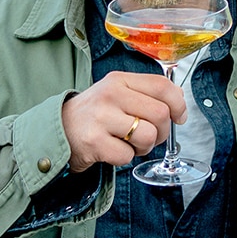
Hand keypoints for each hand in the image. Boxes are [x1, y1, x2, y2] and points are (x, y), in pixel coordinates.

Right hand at [61, 70, 186, 171]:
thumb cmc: (94, 114)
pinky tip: (112, 149)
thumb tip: (178, 100)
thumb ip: (146, 94)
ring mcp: (101, 117)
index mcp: (119, 80)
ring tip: (129, 143)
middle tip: (149, 136)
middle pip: (160, 114)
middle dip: (161, 132)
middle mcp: (110, 94)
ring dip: (144, 147)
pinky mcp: (94, 142)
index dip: (178, 104)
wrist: (58, 130)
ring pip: (147, 136)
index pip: (162, 85)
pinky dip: (124, 157)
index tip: (179, 117)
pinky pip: (127, 155)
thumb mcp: (117, 93)